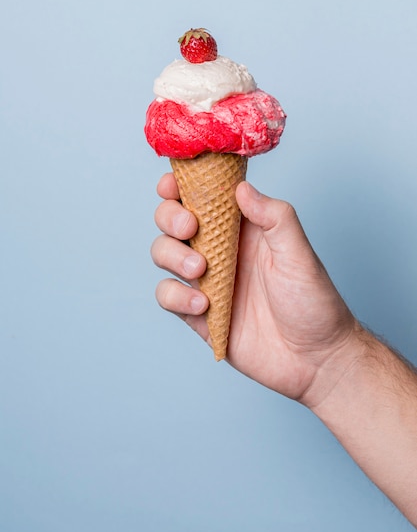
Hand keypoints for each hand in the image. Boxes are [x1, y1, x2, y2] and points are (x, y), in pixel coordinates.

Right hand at [151, 173, 357, 405]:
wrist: (316, 359)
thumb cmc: (314, 302)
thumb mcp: (299, 253)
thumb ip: (274, 217)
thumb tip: (242, 189)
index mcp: (242, 228)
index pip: (202, 197)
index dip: (180, 186)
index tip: (172, 184)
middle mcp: (219, 250)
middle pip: (172, 221)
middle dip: (170, 217)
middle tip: (190, 228)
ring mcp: (206, 281)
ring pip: (164, 255)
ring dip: (172, 256)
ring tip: (201, 271)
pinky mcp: (198, 314)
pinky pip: (168, 296)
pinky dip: (176, 297)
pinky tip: (204, 305)